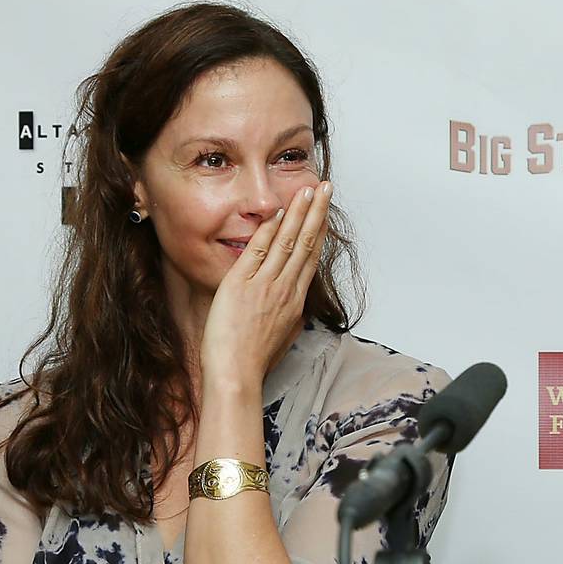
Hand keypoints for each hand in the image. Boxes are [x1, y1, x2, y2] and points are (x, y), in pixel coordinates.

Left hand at [199, 180, 331, 390]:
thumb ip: (288, 317)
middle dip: (317, 212)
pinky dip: (269, 231)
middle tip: (326, 188)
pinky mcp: (242, 285)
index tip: (323, 212)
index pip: (311, 258)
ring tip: (308, 190)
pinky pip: (259, 251)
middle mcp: (285, 290)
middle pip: (307, 243)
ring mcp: (265, 285)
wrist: (236, 375)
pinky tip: (276, 214)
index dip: (319, 231)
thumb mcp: (281, 337)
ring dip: (299, 213)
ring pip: (288, 242)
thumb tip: (294, 309)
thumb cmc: (254, 362)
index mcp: (294, 302)